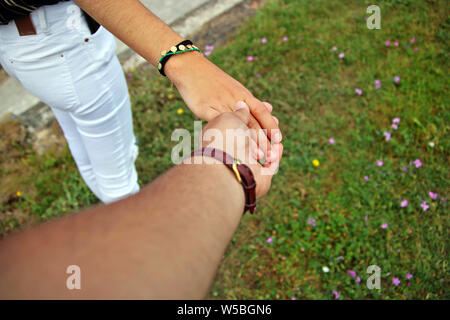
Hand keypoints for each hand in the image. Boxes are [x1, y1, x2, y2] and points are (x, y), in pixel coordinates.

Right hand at [165, 51, 281, 161]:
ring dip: (247, 142)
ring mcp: (219, 103)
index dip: (271, 125)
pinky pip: (217, 123)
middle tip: (270, 156)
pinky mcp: (205, 107)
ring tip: (255, 156)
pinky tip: (228, 147)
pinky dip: (225, 136)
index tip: (279, 140)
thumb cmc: (213, 82)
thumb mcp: (235, 89)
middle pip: (251, 121)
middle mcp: (234, 99)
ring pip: (236, 125)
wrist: (190, 67)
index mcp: (243, 95)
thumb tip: (270, 108)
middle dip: (262, 140)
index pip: (262, 111)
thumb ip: (251, 102)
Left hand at [200, 102, 282, 197]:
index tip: (263, 109)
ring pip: (261, 154)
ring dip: (270, 143)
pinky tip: (279, 146)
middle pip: (249, 141)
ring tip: (278, 134)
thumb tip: (242, 105)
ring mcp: (243, 167)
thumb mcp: (230, 119)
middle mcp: (230, 155)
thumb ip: (239, 114)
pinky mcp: (259, 178)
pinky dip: (275, 156)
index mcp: (219, 140)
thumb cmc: (224, 139)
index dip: (250, 118)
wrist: (228, 165)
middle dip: (263, 130)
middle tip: (275, 119)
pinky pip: (270, 167)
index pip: (236, 128)